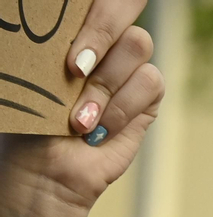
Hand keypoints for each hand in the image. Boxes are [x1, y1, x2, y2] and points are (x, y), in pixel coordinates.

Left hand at [0, 0, 162, 216]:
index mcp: (69, 23)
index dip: (94, 7)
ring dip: (105, 85)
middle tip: (73, 68)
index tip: (71, 45)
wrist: (45, 170)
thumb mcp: (28, 66)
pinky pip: (150, 82)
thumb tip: (66, 31)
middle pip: (122, 4)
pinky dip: (122, 108)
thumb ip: (55, 36)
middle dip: (99, 34)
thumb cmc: (27, 117)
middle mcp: (103, 37)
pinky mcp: (147, 95)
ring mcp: (127, 65)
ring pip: (137, 44)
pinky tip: (100, 128)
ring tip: (79, 118)